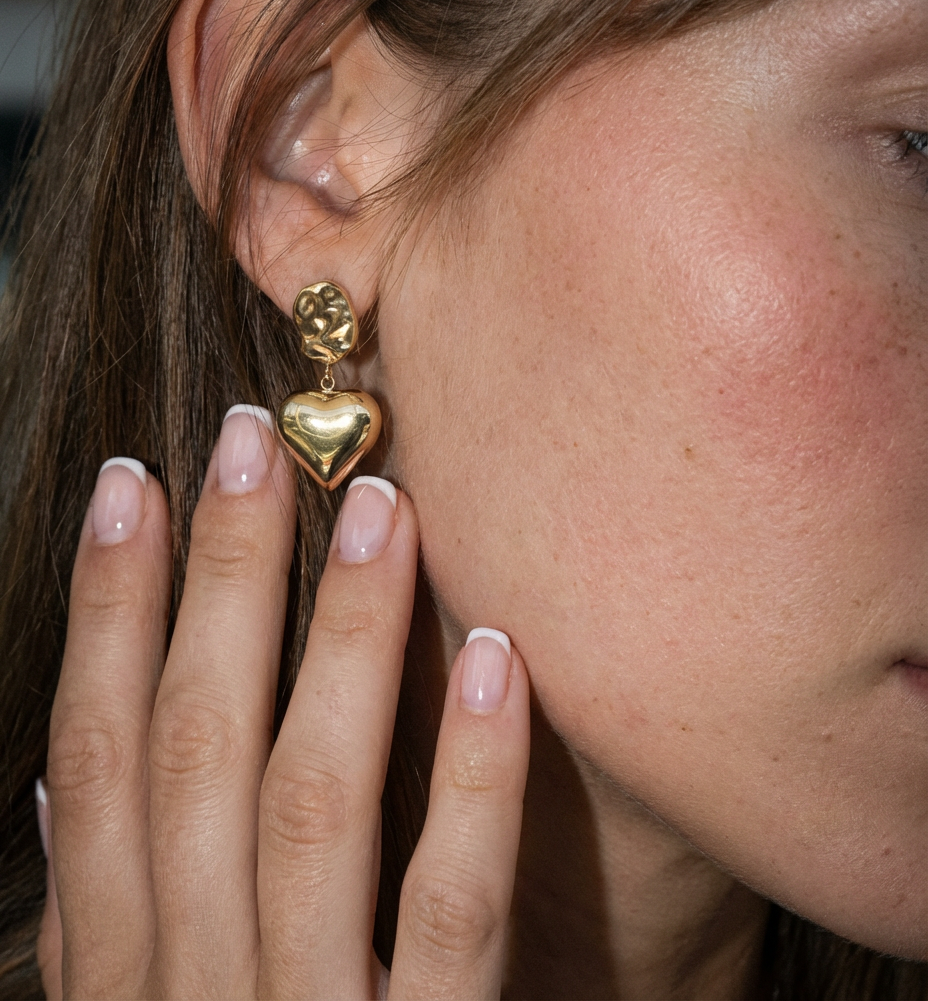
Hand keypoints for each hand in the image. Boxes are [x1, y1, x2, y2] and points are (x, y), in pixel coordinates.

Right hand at [37, 405, 529, 998]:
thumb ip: (111, 911)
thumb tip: (64, 780)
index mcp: (118, 972)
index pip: (96, 754)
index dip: (103, 612)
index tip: (129, 482)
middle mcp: (189, 987)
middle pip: (195, 747)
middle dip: (217, 583)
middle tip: (251, 442)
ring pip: (308, 800)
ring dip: (338, 640)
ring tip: (379, 505)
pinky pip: (448, 913)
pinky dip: (466, 782)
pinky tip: (493, 657)